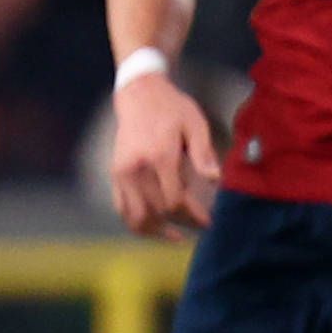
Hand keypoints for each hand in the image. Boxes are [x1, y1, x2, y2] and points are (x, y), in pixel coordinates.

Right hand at [107, 75, 218, 235]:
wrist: (140, 96)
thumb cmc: (173, 109)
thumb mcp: (195, 124)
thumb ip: (204, 153)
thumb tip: (216, 180)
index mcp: (159, 156)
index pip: (173, 201)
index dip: (192, 216)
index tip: (208, 222)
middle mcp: (136, 168)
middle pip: (156, 212)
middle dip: (180, 224)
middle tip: (200, 227)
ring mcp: (121, 173)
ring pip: (134, 217)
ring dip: (155, 231)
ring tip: (176, 236)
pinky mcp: (115, 175)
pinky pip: (122, 208)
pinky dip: (136, 223)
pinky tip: (154, 227)